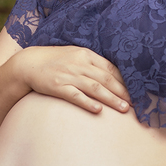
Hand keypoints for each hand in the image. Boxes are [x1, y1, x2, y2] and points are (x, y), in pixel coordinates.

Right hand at [12, 45, 130, 114]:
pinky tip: (98, 110)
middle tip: (136, 103)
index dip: (125, 80)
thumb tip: (113, 74)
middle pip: (106, 79)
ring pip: (95, 88)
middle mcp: (79, 64)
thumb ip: (92, 63)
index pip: (111, 68)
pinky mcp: (58, 87)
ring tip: (124, 108)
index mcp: (86, 55)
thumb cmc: (55, 60)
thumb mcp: (75, 55)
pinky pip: (75, 96)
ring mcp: (68, 75)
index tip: (137, 90)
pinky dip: (87, 103)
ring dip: (111, 99)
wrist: (28, 63)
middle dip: (123, 92)